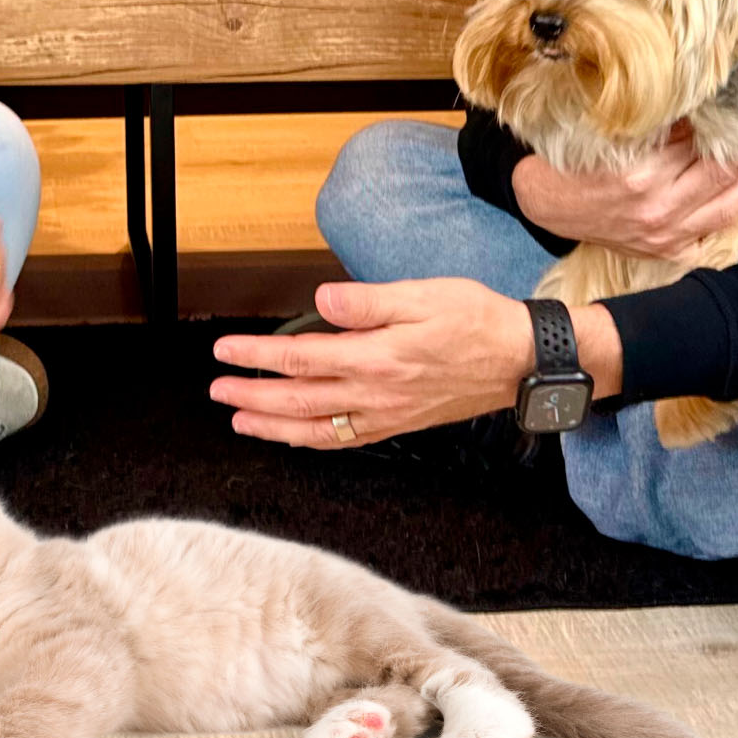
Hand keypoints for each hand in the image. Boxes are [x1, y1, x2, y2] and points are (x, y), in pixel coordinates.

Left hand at [207, 279, 535, 448]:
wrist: (519, 361)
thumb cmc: (475, 320)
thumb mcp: (422, 295)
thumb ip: (366, 301)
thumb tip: (320, 301)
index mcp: (377, 357)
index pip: (300, 358)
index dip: (257, 356)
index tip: (225, 351)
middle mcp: (375, 394)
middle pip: (298, 399)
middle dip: (252, 396)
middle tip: (217, 391)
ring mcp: (386, 415)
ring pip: (315, 429)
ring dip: (272, 426)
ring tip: (240, 420)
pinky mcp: (398, 424)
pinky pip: (344, 440)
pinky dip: (311, 441)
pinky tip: (294, 437)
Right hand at [512, 123, 737, 261]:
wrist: (548, 205)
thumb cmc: (575, 163)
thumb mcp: (607, 135)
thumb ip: (652, 124)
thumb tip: (695, 105)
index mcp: (641, 176)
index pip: (701, 141)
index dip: (721, 122)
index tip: (732, 107)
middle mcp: (658, 208)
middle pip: (723, 173)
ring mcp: (665, 235)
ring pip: (729, 205)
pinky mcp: (666, 250)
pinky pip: (712, 233)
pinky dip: (729, 211)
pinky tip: (737, 192)